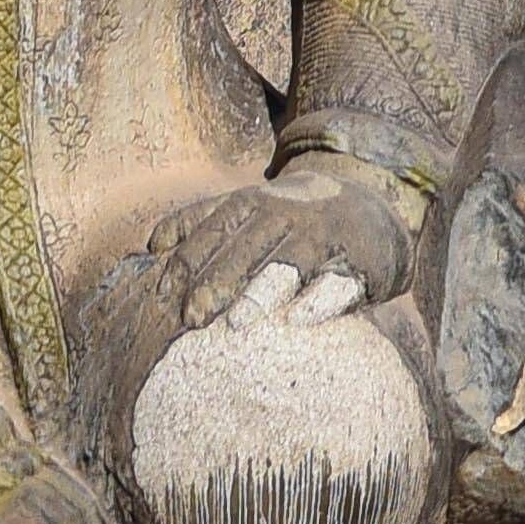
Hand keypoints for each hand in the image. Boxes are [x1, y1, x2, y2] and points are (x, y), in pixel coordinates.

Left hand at [124, 167, 417, 344]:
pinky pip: (338, 284)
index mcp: (253, 204)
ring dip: (261, 293)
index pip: (211, 232)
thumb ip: (200, 221)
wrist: (373, 200)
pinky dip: (319, 301)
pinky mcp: (358, 263)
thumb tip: (151, 245)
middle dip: (216, 284)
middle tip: (190, 319)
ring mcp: (323, 238)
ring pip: (289, 266)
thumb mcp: (249, 205)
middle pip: (245, 251)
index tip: (163, 298)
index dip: (186, 264)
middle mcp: (286, 217)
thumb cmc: (293, 215)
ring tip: (237, 323)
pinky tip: (298, 319)